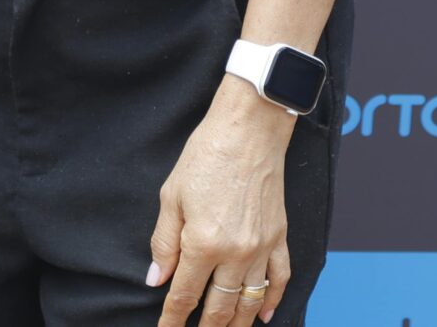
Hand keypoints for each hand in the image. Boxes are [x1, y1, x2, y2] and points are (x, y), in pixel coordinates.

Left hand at [146, 79, 296, 325]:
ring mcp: (262, 247)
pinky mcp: (279, 237)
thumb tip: (156, 278)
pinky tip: (264, 316)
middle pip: (219, 306)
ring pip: (249, 300)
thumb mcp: (171, 196)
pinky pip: (279, 278)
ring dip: (237, 323)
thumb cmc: (206, 155)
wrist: (249, 130)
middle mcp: (235, 252)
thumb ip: (164, 242)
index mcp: (203, 242)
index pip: (185, 294)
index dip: (173, 318)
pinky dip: (272, 300)